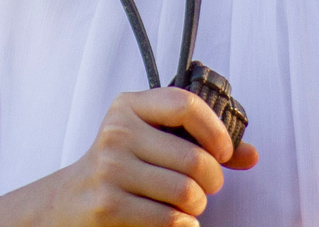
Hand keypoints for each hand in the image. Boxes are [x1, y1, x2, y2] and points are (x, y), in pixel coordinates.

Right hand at [0, 87, 258, 226]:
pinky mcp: (110, 205)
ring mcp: (111, 169)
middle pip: (194, 158)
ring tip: (190, 205)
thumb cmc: (121, 169)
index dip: (215, 130)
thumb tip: (251, 155)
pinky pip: (171, 218)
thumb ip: (199, 142)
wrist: (67, 204)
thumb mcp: (150, 142)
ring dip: (198, 206)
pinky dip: (184, 224)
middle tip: (206, 187)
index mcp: (129, 107)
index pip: (184, 104)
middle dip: (212, 181)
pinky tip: (176, 220)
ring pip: (186, 192)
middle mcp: (117, 133)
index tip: (225, 151)